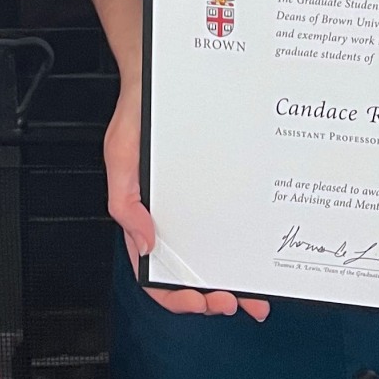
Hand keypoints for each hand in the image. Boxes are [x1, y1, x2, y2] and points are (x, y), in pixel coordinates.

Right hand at [103, 73, 268, 321]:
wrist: (164, 77)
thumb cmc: (138, 114)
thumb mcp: (120, 155)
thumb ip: (125, 200)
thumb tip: (144, 242)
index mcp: (143, 215)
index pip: (153, 270)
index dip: (175, 295)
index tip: (197, 300)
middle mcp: (171, 214)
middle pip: (190, 271)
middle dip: (211, 295)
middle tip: (233, 300)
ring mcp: (196, 204)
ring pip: (214, 253)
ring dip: (234, 279)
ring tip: (253, 292)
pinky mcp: (216, 189)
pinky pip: (231, 222)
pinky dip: (245, 245)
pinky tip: (258, 254)